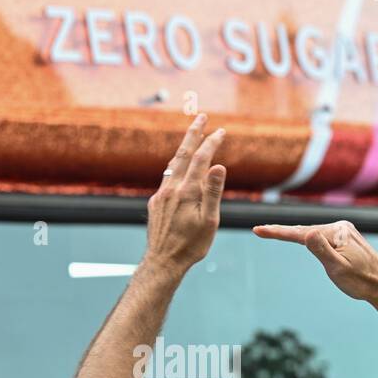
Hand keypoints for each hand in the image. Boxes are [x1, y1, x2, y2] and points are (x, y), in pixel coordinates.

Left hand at [143, 114, 226, 270]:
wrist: (163, 261)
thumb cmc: (191, 245)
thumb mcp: (209, 221)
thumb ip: (212, 191)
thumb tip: (218, 165)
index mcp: (186, 192)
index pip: (200, 159)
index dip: (211, 143)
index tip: (221, 130)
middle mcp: (171, 189)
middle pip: (183, 155)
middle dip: (193, 134)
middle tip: (202, 117)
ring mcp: (161, 195)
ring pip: (173, 165)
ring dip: (184, 149)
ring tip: (192, 137)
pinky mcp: (156, 202)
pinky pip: (167, 178)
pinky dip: (177, 167)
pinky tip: (181, 169)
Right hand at [254, 220, 377, 305]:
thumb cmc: (362, 281)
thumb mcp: (339, 269)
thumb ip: (322, 250)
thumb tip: (308, 233)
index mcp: (337, 232)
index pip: (301, 233)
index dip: (277, 232)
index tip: (258, 230)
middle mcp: (341, 227)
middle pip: (304, 231)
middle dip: (282, 231)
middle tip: (259, 230)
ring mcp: (344, 232)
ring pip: (312, 234)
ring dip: (294, 235)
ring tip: (272, 232)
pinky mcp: (346, 238)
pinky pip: (320, 237)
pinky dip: (307, 238)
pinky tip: (301, 238)